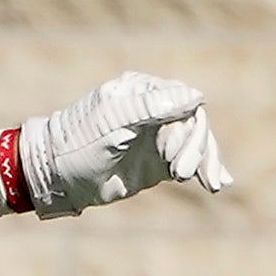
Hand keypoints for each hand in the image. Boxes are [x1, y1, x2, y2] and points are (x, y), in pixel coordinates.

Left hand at [19, 73, 232, 216]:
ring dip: (206, 161)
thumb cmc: (79, 143)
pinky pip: (188, 162)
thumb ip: (152, 107)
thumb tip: (197, 96)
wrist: (57, 175)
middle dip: (196, 149)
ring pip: (195, 144)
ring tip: (213, 185)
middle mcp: (153, 110)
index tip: (178, 157)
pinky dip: (204, 170)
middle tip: (183, 175)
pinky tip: (219, 182)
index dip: (189, 128)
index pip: (184, 101)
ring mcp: (157, 136)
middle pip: (193, 124)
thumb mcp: (113, 122)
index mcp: (141, 91)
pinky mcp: (158, 161)